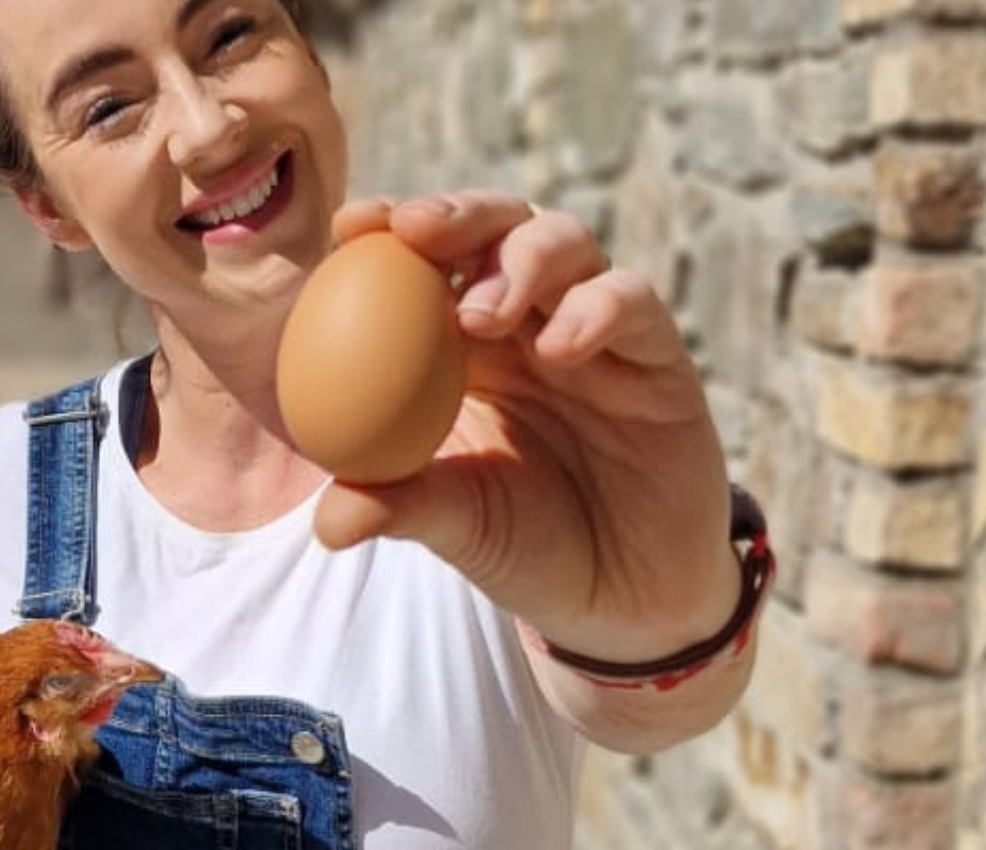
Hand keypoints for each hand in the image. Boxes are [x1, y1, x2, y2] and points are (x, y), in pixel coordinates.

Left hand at [315, 192, 738, 662]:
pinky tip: (561, 346)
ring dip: (518, 258)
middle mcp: (529, 320)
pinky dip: (596, 306)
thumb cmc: (528, 547)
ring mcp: (597, 329)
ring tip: (480, 313)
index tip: (351, 225)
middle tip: (415, 231)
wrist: (625, 597)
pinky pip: (633, 300)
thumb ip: (399, 507)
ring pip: (565, 241)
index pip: (427, 258)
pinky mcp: (657, 355)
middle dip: (457, 212)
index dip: (391, 228)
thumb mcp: (456, 526)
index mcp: (464, 343)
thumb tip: (327, 524)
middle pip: (496, 225)